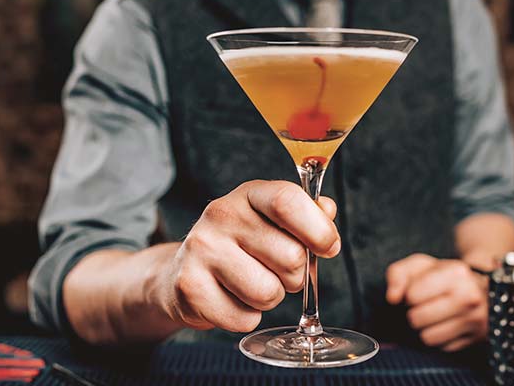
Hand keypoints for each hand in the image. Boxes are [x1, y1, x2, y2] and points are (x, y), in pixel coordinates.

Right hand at [155, 180, 339, 332]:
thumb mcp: (273, 220)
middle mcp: (221, 215)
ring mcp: (202, 250)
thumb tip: (328, 211)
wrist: (184, 270)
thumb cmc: (241, 244)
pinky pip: (244, 319)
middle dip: (295, 274)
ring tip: (252, 283)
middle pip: (291, 257)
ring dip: (270, 298)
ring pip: (269, 293)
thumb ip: (307, 215)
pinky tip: (231, 298)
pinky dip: (246, 317)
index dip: (319, 230)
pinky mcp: (189, 287)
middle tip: (275, 270)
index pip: (288, 202)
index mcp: (249, 194)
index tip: (328, 247)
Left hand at [386, 253, 487, 350]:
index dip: (409, 295)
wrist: (480, 288)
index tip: (418, 291)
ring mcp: (476, 320)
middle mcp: (469, 297)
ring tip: (434, 315)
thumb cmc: (443, 276)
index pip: (412, 296)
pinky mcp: (477, 339)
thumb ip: (398, 274)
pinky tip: (446, 324)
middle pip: (417, 319)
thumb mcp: (420, 265)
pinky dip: (440, 338)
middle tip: (425, 305)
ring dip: (425, 328)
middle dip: (414, 313)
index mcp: (455, 273)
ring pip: (427, 338)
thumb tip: (392, 298)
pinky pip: (442, 348)